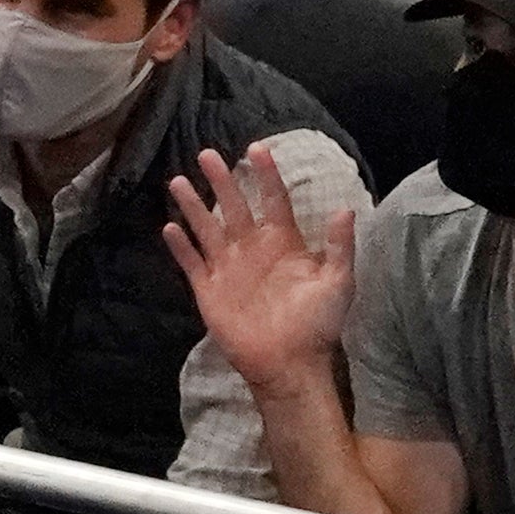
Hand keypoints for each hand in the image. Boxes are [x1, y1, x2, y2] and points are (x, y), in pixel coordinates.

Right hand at [163, 143, 357, 393]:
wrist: (289, 365)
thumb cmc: (317, 325)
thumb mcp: (337, 283)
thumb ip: (338, 247)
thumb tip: (346, 208)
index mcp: (283, 242)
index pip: (272, 199)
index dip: (265, 174)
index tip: (257, 148)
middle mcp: (252, 248)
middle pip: (233, 205)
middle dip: (221, 180)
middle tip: (207, 153)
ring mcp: (228, 268)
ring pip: (207, 228)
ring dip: (193, 205)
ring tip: (179, 181)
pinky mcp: (209, 290)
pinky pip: (191, 263)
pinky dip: (180, 246)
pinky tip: (169, 227)